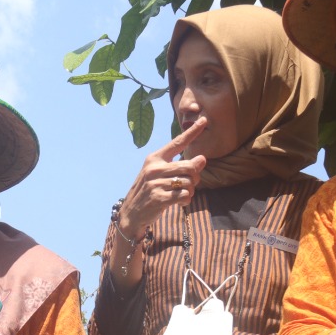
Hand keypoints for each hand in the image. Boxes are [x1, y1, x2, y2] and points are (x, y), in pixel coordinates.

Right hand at [110, 118, 208, 290]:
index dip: (192, 132)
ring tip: (182, 195)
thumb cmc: (150, 191)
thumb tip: (202, 159)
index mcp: (154, 158)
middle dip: (195, 178)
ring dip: (190, 191)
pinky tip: (181, 202)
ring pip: (188, 183)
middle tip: (190, 185)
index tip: (204, 120)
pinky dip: (186, 200)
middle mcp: (154, 168)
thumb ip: (181, 167)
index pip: (177, 143)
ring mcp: (155, 183)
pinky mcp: (158, 198)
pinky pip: (183, 195)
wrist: (131, 214)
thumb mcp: (161, 175)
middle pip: (189, 167)